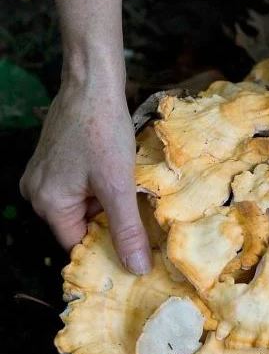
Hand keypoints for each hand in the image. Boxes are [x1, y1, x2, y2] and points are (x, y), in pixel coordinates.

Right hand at [20, 75, 151, 273]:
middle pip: (81, 226)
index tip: (138, 256)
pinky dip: (104, 189)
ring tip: (136, 200)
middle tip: (145, 228)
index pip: (78, 244)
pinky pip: (82, 188)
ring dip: (110, 206)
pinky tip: (124, 181)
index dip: (108, 251)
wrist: (92, 83)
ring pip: (84, 207)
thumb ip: (127, 230)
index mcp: (47, 203)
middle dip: (112, 226)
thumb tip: (137, 269)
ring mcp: (46, 175)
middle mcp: (38, 193)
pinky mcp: (58, 161)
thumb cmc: (102, 131)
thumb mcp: (118, 185)